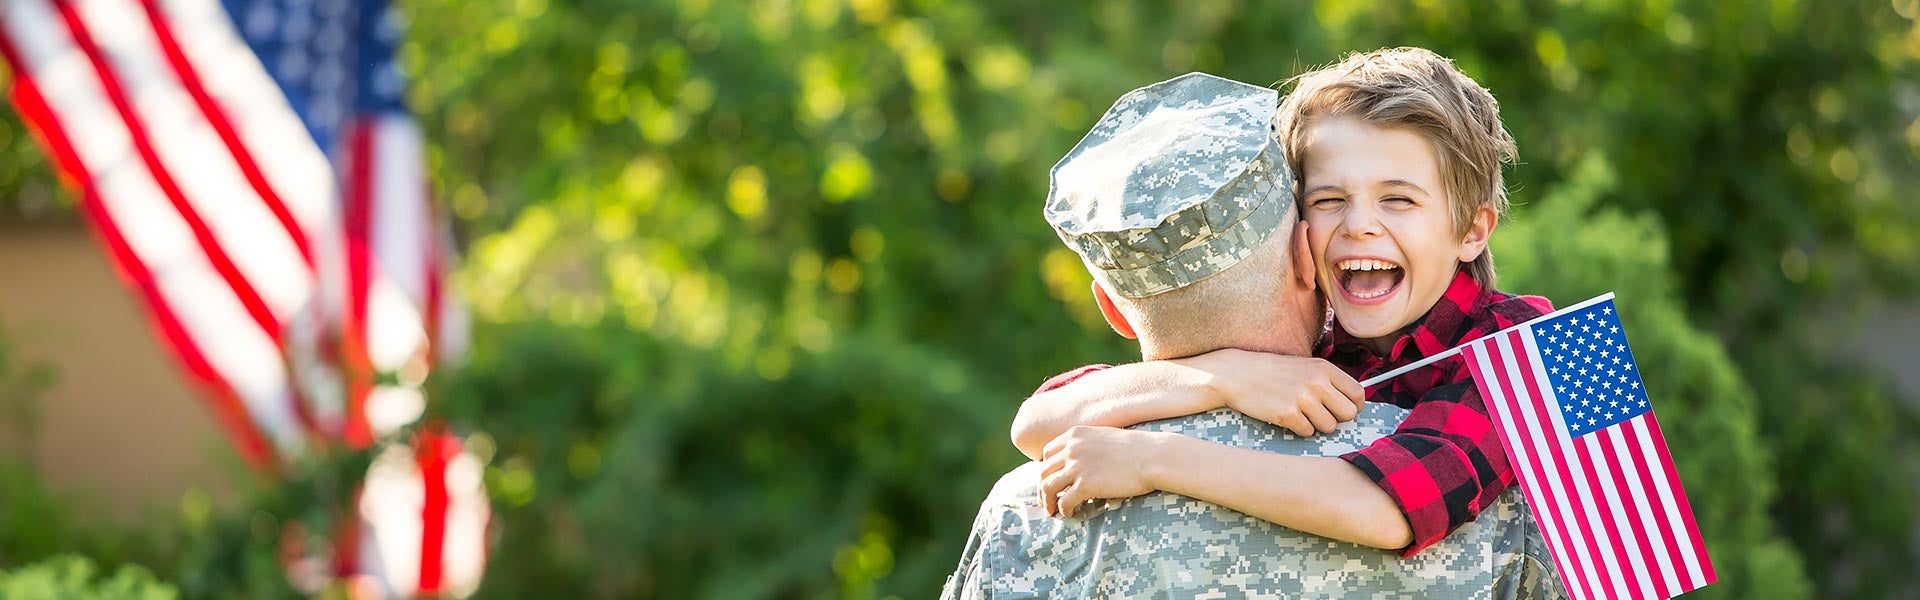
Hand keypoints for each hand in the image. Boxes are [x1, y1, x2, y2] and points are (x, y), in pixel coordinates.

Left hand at [1036, 426, 1165, 517]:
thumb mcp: (1104, 437)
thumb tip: (1079, 461)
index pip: (1047, 453)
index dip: (1046, 470)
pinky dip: (1063, 509)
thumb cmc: (1136, 449)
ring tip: (1052, 512)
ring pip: (1047, 487)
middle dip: (1042, 489)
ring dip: (1047, 502)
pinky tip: (1071, 513)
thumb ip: (1087, 445)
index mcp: (1075, 434)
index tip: (1050, 481)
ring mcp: (1077, 466)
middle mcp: (1072, 448)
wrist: (1153, 457)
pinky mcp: (1086, 485)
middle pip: (1043, 471)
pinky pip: (1064, 501)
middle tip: (1046, 501)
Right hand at [1176, 349, 1364, 436]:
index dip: (1353, 406)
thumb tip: (1352, 404)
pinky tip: (1287, 417)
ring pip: (1329, 427)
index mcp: (1324, 368)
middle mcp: (1317, 382)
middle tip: (1320, 414)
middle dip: (1336, 418)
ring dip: (1317, 425)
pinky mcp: (1287, 415)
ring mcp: (1302, 399)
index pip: (1358, 394)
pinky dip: (1299, 429)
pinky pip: (1307, 432)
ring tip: (1300, 414)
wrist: (1237, 374)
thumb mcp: (1304, 366)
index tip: (1342, 409)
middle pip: (1348, 414)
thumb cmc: (1272, 372)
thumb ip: (1328, 381)